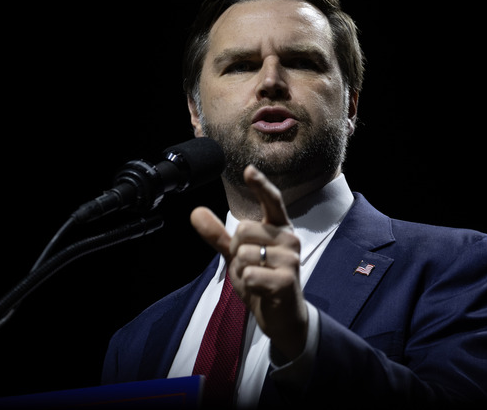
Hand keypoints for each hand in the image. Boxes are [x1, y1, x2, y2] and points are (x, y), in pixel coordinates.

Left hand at [191, 165, 306, 359]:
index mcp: (279, 228)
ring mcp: (291, 259)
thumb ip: (218, 234)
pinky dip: (247, 285)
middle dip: (236, 251)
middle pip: (243, 229)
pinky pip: (249, 274)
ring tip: (256, 279)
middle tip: (249, 266)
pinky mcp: (287, 279)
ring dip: (241, 271)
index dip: (260, 184)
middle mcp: (289, 238)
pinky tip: (261, 290)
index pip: (272, 200)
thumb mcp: (236, 255)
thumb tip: (195, 211)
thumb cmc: (262, 280)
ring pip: (244, 253)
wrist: (282, 316)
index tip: (248, 169)